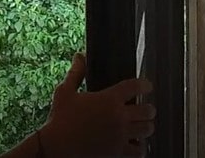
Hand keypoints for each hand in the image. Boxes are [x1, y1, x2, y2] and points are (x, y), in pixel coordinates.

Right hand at [36, 52, 155, 156]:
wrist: (56, 147)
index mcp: (108, 99)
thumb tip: (79, 56)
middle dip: (148, 109)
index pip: (136, 86)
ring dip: (146, 127)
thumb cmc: (59, 119)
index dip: (145, 85)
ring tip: (142, 126)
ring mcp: (120, 135)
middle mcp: (118, 116)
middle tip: (146, 110)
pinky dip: (140, 147)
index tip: (147, 86)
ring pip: (147, 130)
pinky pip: (140, 151)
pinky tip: (135, 144)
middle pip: (147, 110)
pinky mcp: (118, 152)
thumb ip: (76, 73)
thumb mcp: (65, 92)